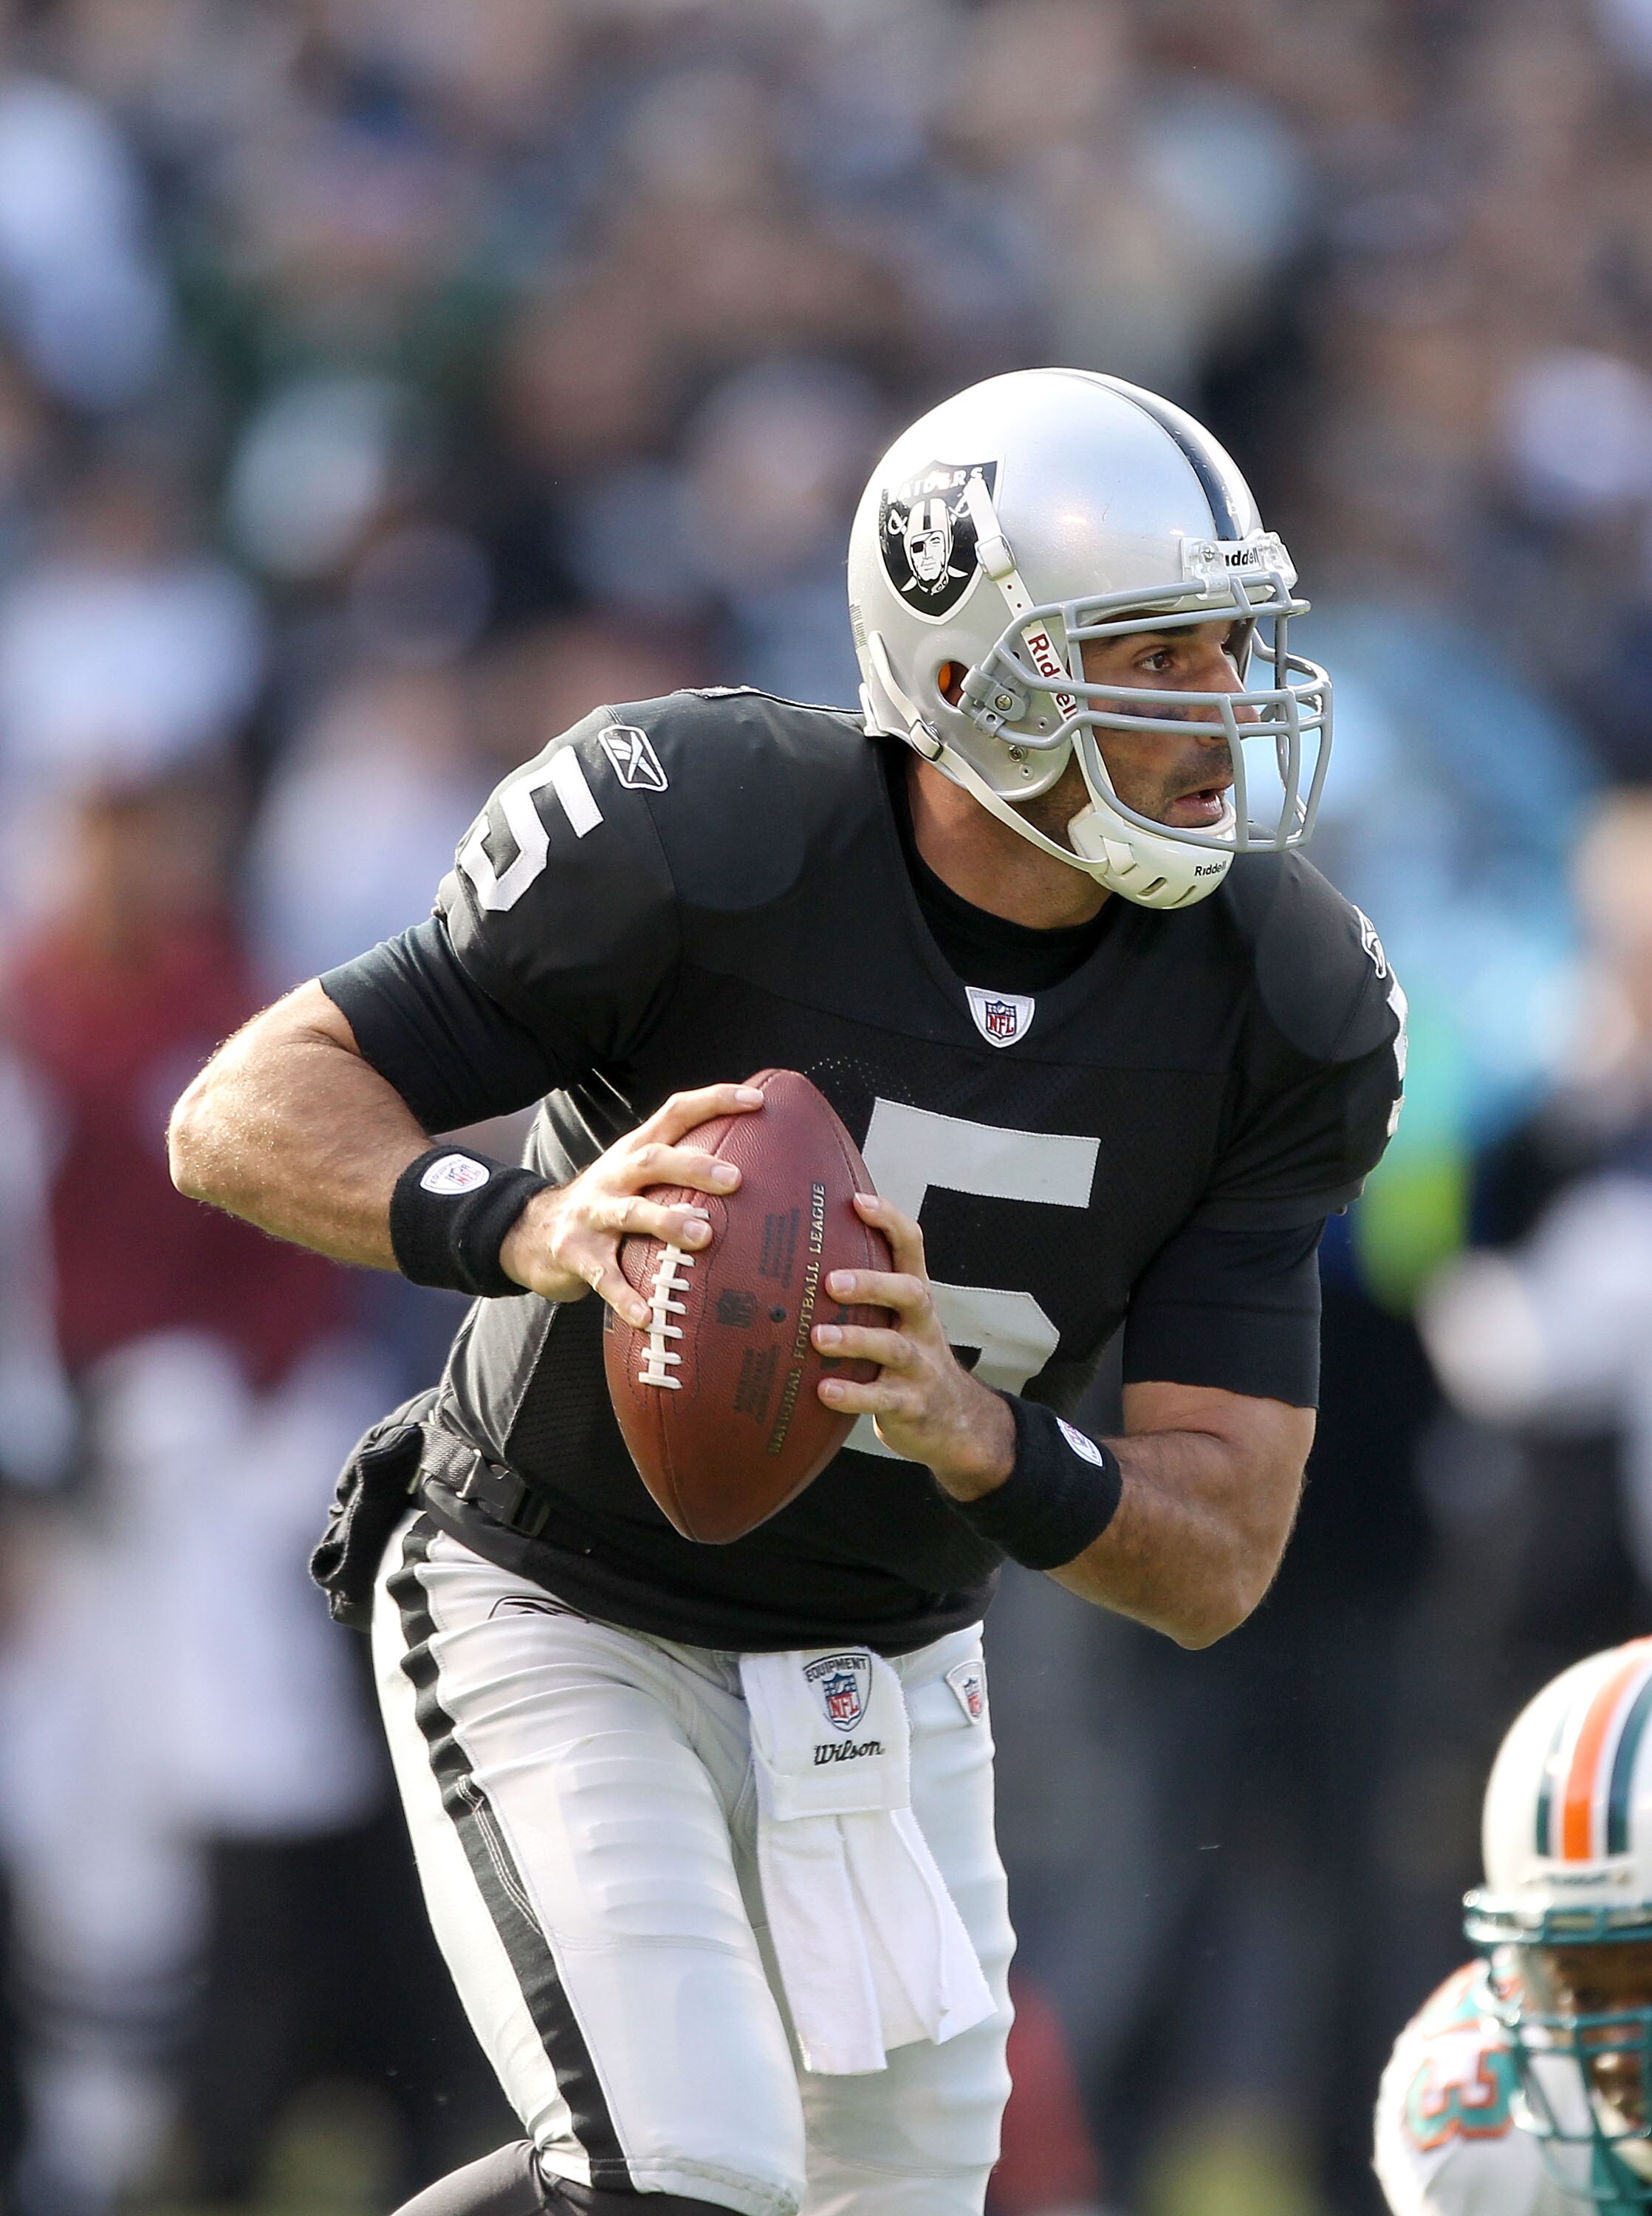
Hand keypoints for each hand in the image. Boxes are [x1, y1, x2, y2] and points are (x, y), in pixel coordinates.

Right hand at [499, 1083, 763, 1323]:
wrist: (531, 1232)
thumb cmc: (606, 1204)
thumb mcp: (636, 1177)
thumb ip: (679, 1169)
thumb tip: (753, 1172)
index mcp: (634, 1151)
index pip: (676, 1113)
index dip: (714, 1101)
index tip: (757, 1100)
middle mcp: (614, 1176)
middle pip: (653, 1160)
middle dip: (694, 1167)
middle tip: (735, 1180)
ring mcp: (592, 1214)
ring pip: (631, 1214)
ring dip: (668, 1223)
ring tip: (704, 1238)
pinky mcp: (575, 1253)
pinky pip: (604, 1276)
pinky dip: (625, 1296)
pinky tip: (648, 1315)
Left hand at [810, 1193, 1014, 1498]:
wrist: (955, 1420)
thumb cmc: (904, 1357)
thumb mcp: (896, 1319)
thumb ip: (863, 1292)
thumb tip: (792, 1257)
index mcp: (915, 1297)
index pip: (912, 1247)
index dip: (889, 1220)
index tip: (857, 1201)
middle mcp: (922, 1326)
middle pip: (910, 1293)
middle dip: (872, 1284)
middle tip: (830, 1283)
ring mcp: (920, 1367)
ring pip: (894, 1347)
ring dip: (856, 1339)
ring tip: (818, 1337)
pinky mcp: (910, 1406)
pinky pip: (882, 1399)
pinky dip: (852, 1394)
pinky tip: (823, 1390)